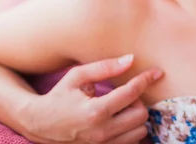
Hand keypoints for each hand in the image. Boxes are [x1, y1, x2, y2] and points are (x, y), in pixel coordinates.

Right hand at [22, 55, 162, 143]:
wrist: (39, 124)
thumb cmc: (59, 96)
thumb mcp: (77, 76)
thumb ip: (104, 67)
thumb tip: (131, 59)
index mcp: (95, 111)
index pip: (132, 94)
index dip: (146, 80)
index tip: (156, 73)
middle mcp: (101, 132)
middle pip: (141, 115)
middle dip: (138, 101)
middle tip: (126, 94)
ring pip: (140, 132)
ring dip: (136, 117)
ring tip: (120, 108)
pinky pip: (131, 143)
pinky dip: (131, 131)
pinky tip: (119, 120)